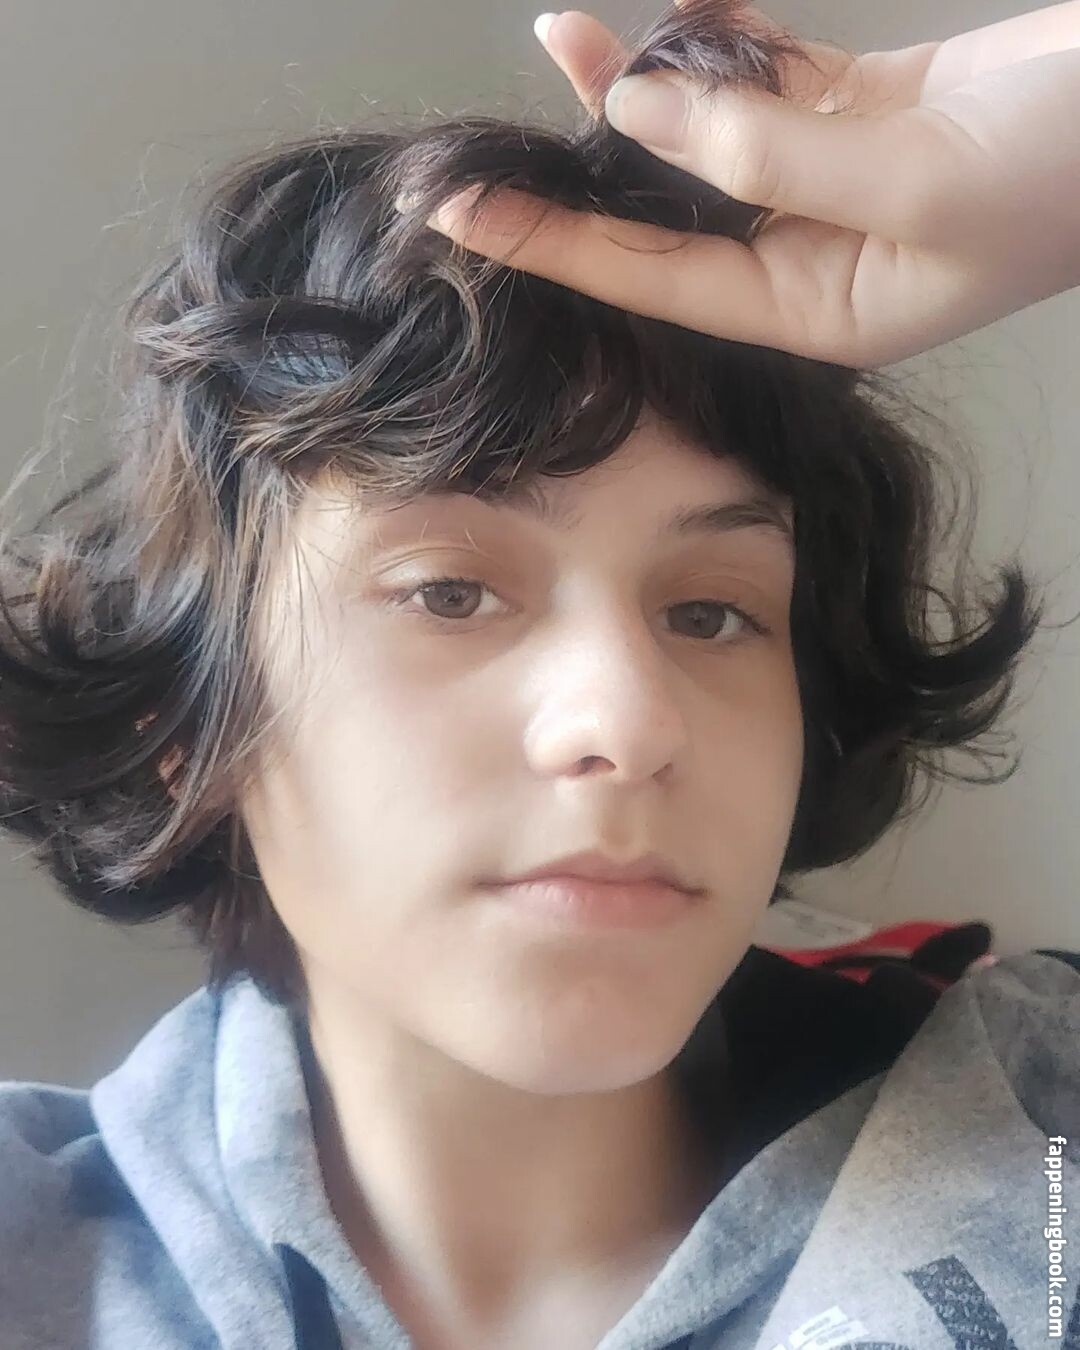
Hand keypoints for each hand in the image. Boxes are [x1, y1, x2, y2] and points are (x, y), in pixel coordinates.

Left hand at [423, 2, 1079, 367]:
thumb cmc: (1066, 170)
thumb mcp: (907, 176)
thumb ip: (767, 153)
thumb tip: (641, 117)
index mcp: (815, 312)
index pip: (654, 283)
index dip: (553, 245)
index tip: (463, 214)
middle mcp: (812, 257)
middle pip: (670, 211)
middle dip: (588, 160)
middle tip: (491, 127)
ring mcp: (834, 182)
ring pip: (712, 135)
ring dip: (650, 82)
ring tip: (572, 30)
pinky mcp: (864, 110)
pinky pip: (769, 75)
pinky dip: (725, 36)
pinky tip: (682, 4)